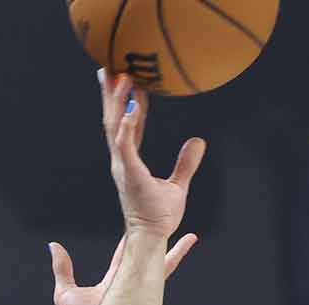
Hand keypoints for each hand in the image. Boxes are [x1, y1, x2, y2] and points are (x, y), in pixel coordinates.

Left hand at [48, 232, 198, 304]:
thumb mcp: (65, 292)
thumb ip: (62, 269)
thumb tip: (53, 246)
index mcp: (115, 281)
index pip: (125, 255)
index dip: (130, 239)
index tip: (136, 224)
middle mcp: (130, 282)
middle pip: (147, 255)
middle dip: (157, 239)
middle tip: (165, 221)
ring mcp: (141, 286)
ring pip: (160, 261)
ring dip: (173, 247)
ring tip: (189, 234)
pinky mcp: (148, 290)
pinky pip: (164, 270)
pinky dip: (174, 255)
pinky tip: (189, 240)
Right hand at [100, 69, 205, 237]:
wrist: (152, 237)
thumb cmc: (160, 217)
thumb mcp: (178, 186)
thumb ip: (186, 163)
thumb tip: (199, 141)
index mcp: (130, 162)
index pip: (128, 126)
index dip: (130, 103)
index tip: (132, 79)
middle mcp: (121, 160)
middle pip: (113, 120)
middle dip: (110, 92)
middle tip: (109, 64)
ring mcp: (122, 165)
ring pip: (114, 126)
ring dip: (116, 100)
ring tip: (119, 75)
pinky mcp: (128, 173)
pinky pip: (125, 145)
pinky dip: (128, 125)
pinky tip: (132, 107)